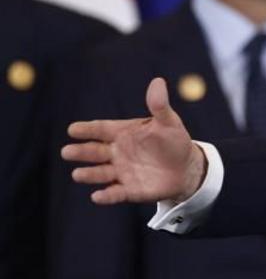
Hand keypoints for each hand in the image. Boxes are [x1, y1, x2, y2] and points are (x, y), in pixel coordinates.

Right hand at [62, 77, 205, 204]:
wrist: (186, 168)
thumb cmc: (174, 141)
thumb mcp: (169, 122)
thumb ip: (159, 106)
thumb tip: (158, 82)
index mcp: (123, 133)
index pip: (101, 129)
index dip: (87, 130)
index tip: (73, 129)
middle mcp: (117, 152)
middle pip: (95, 152)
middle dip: (81, 152)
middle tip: (67, 152)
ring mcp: (121, 172)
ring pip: (100, 173)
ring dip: (89, 174)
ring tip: (78, 174)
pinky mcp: (129, 190)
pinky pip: (116, 193)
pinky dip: (106, 196)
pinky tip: (97, 196)